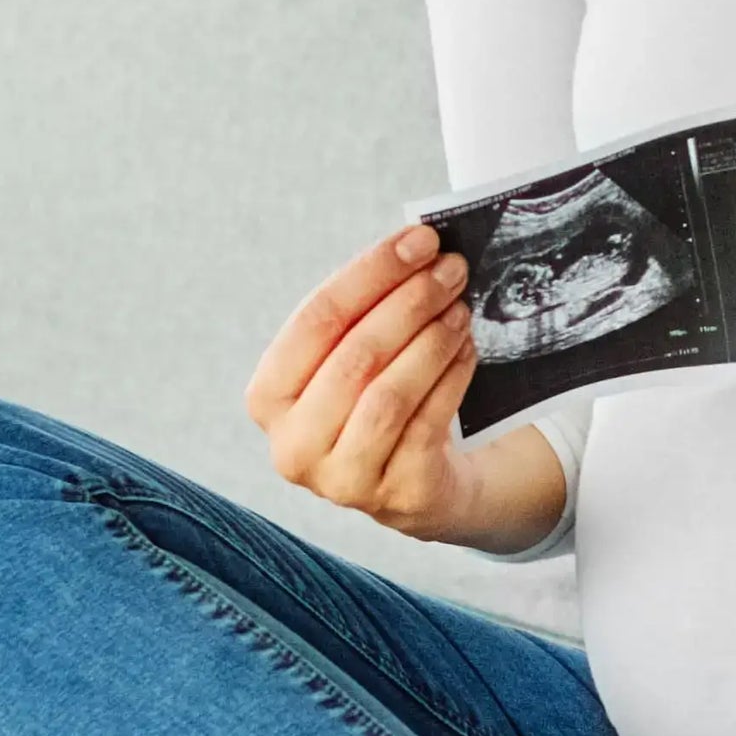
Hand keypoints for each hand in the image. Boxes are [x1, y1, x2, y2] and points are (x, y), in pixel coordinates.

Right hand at [246, 223, 489, 542]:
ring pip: (389, 394)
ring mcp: (342, 480)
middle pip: (355, 356)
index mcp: (267, 398)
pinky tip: (467, 347)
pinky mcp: (396, 495)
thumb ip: (367, 310)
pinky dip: (452, 376)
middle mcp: (293, 446)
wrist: (414, 481)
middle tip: (452, 268)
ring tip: (460, 308)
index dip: (371, 273)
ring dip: (432, 340)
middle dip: (410, 302)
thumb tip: (418, 247)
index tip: (419, 240)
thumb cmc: (374, 398)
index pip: (316, 319)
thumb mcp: (352, 359)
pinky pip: (428, 423)